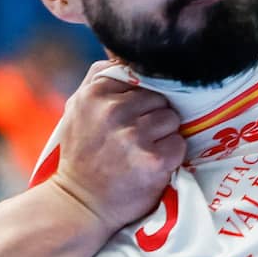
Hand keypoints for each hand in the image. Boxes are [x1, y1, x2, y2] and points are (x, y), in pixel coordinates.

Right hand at [48, 63, 184, 230]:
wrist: (80, 204)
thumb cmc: (82, 154)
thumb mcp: (78, 108)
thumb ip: (101, 78)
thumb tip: (128, 52)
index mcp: (95, 93)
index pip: (141, 78)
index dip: (140, 99)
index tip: (130, 117)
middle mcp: (114, 111)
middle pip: (160, 98)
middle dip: (153, 116)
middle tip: (135, 139)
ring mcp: (135, 136)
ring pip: (171, 119)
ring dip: (163, 136)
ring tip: (142, 151)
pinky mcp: (154, 160)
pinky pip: (179, 143)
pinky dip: (171, 156)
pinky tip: (151, 165)